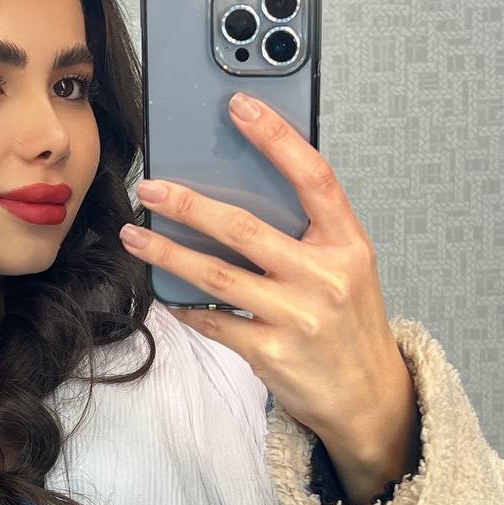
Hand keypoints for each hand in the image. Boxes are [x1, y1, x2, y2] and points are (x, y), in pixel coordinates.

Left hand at [118, 92, 413, 445]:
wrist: (369, 398)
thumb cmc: (351, 325)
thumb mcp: (349, 269)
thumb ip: (308, 233)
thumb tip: (241, 191)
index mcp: (348, 245)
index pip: (313, 177)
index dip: (276, 138)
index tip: (241, 107)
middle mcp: (324, 277)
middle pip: (244, 228)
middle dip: (189, 204)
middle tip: (151, 187)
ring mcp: (296, 317)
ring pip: (215, 275)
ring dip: (167, 253)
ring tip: (135, 235)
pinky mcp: (270, 353)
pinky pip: (213, 321)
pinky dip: (184, 305)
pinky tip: (164, 292)